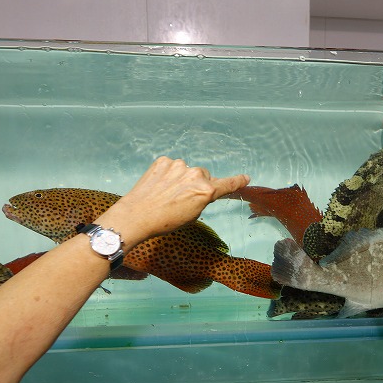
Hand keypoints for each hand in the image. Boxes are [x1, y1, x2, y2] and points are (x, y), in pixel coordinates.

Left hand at [98, 157, 249, 243]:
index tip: (246, 178)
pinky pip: (171, 166)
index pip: (227, 184)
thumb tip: (201, 190)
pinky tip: (159, 186)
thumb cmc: (165, 221)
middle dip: (197, 184)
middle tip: (183, 199)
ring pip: (186, 170)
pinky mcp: (163, 161)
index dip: (237, 181)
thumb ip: (203, 199)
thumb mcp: (192, 215)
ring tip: (167, 194)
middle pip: (203, 176)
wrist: (137, 215)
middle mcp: (195, 174)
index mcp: (205, 191)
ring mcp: (178, 165)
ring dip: (181, 179)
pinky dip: (168, 174)